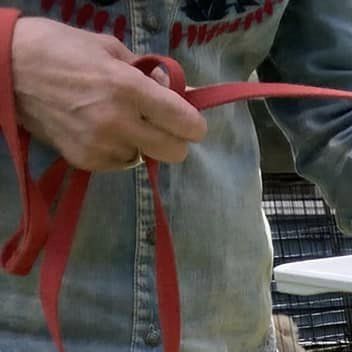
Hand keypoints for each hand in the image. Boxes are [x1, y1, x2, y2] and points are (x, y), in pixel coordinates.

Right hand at [11, 18, 206, 169]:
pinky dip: (119, 150)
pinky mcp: (86, 161)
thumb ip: (148, 74)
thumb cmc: (61, 49)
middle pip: (175, 153)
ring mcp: (102, 146)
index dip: (194, 124)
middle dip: (174, 139)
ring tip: (120, 121)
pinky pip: (120, 163)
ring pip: (146, 159)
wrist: (11, 69)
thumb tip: (180, 91)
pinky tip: (99, 129)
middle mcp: (119, 122)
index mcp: (129, 88)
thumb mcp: (108, 49)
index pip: (185, 123)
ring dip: (143, 144)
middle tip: (161, 125)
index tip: (190, 121)